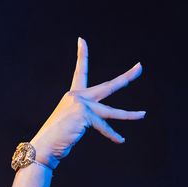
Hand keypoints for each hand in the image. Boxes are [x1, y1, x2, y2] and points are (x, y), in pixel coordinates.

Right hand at [29, 38, 145, 167]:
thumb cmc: (56, 138)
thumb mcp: (71, 122)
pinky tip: (121, 140)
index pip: (80, 71)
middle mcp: (77, 96)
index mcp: (73, 95)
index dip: (82, 55)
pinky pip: (103, 127)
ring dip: (129, 115)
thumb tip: (97, 121)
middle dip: (126, 78)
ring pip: (111, 111)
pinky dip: (112, 135)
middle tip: (140, 67)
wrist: (44, 146)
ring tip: (143, 114)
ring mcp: (81, 104)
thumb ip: (85, 117)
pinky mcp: (84, 115)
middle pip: (107, 87)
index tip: (82, 40)